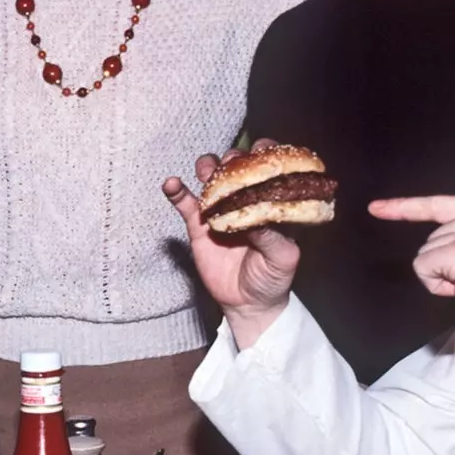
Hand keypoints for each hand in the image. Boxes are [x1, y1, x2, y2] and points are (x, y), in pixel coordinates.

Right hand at [164, 149, 299, 349]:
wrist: (248, 303)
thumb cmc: (273, 278)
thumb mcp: (282, 259)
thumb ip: (272, 237)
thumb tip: (255, 218)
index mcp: (270, 202)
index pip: (270, 169)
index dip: (267, 154)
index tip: (263, 150)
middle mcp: (245, 199)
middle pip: (237, 166)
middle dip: (234, 159)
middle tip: (233, 164)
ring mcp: (220, 210)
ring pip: (211, 178)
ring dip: (209, 167)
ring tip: (208, 172)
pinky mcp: (198, 225)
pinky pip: (185, 203)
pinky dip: (176, 190)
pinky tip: (171, 184)